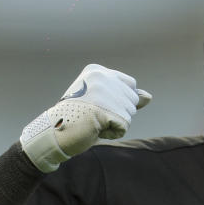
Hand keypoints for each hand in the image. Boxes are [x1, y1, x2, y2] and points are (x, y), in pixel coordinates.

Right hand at [20, 64, 151, 171]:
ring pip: (129, 115)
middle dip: (118, 113)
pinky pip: (124, 127)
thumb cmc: (76, 117)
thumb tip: (149, 97)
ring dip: (114, 123)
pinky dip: (112, 133)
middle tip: (93, 115)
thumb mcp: (101, 101)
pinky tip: (95, 128)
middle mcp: (102, 77)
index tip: (98, 104)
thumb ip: (126, 97)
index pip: (130, 85)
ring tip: (93, 121)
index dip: (119, 100)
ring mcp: (106, 93)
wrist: (54, 132)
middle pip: (132, 100)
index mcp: (97, 71)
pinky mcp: (109, 110)